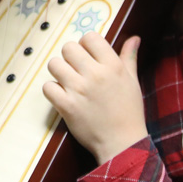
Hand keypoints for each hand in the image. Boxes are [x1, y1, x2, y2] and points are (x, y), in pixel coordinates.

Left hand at [43, 33, 146, 164]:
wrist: (122, 144)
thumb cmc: (129, 112)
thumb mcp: (132, 81)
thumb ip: (129, 57)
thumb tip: (134, 38)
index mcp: (112, 66)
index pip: (89, 37)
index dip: (86, 45)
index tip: (88, 57)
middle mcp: (95, 74)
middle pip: (68, 48)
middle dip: (70, 57)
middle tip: (76, 70)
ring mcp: (79, 90)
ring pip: (54, 64)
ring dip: (59, 72)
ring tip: (68, 82)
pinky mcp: (67, 106)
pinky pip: (48, 87)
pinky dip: (52, 91)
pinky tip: (63, 96)